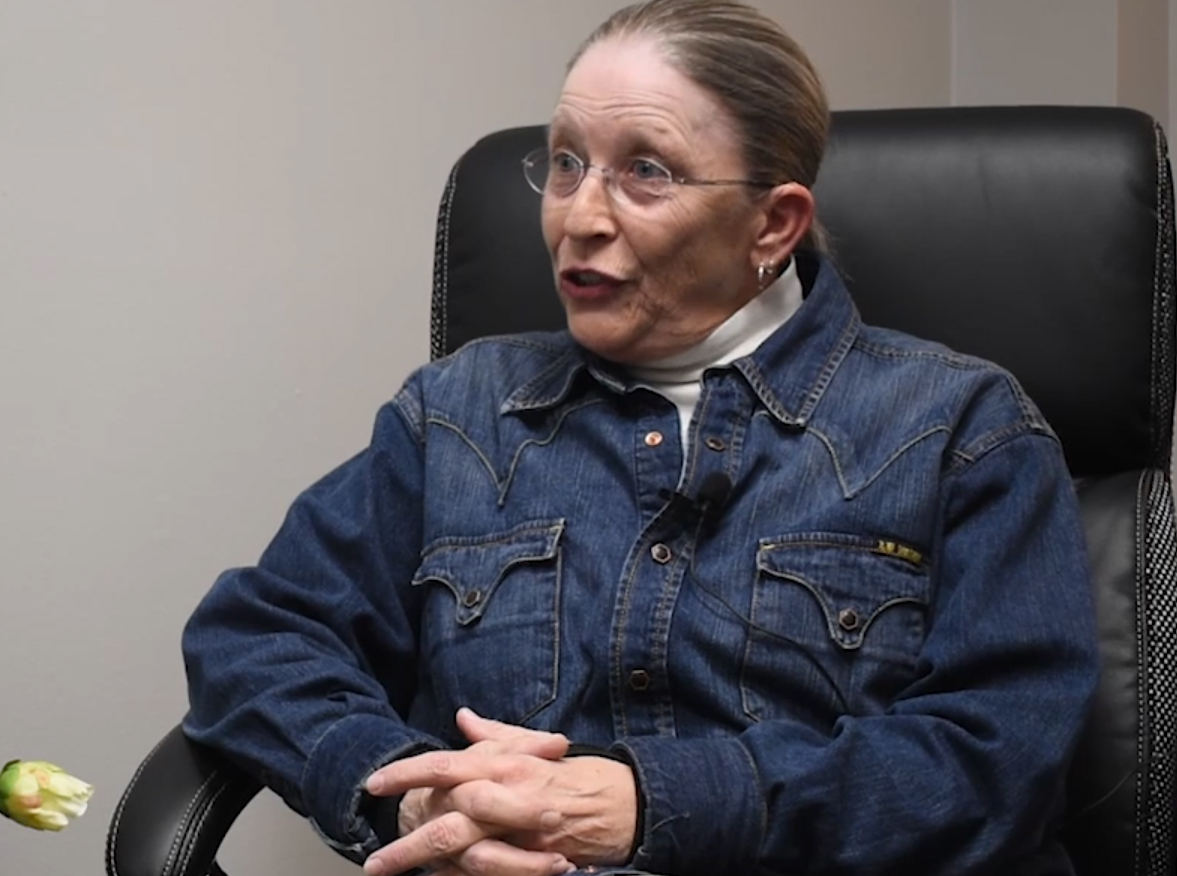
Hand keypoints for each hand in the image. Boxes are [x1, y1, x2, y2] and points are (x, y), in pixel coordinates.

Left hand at [363, 709, 635, 875]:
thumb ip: (494, 734)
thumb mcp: (532, 747)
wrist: (622, 803)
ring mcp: (520, 834)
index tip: (373, 785)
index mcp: (502, 763)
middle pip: (446, 823)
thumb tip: (462, 718)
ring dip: (429, 869)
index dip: (406, 775)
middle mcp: (507, 796)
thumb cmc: (571, 774)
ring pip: (464, 855)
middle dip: (406, 846)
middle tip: (374, 863)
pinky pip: (490, 875)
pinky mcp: (534, 862)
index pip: (444, 765)